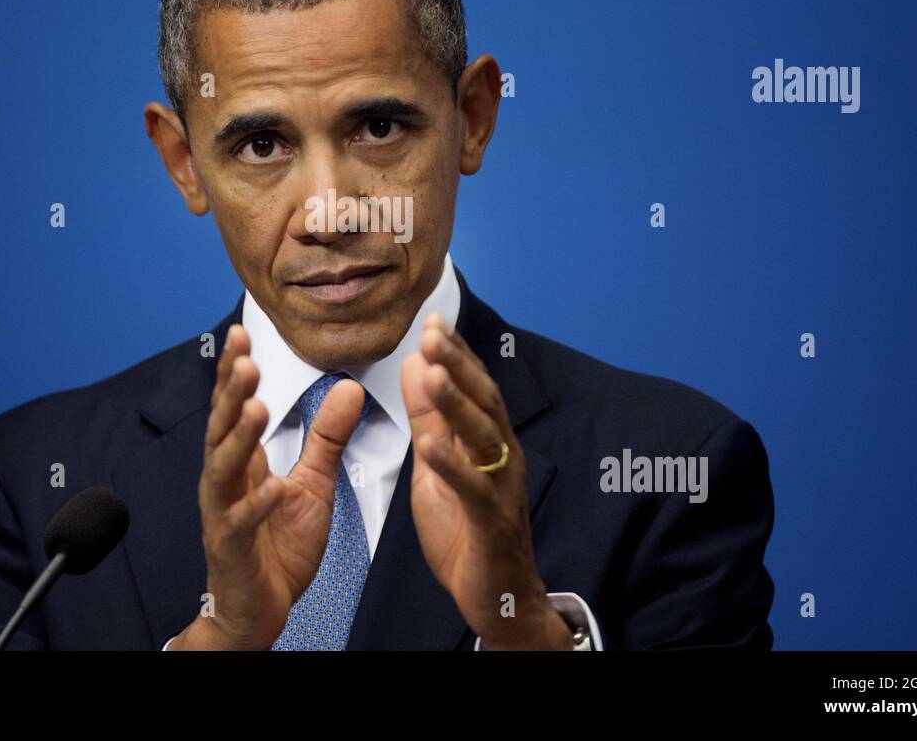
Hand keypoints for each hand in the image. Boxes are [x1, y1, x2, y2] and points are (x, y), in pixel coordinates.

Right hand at [171, 324, 365, 649]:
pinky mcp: (234, 548)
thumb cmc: (277, 546)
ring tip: (255, 406)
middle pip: (222, 428)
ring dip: (239, 437)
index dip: (234, 372)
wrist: (259, 610)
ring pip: (224, 469)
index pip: (234, 407)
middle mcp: (225, 482)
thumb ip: (326, 437)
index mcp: (242, 463)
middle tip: (244, 358)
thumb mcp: (312, 483)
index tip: (241, 333)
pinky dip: (258, 504)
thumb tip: (348, 387)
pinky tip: (274, 486)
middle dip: (231, 392)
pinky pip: (243, 523)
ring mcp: (225, 514)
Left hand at [400, 313, 570, 649]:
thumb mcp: (437, 465)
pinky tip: (433, 445)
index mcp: (488, 440)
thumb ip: (427, 418)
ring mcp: (500, 488)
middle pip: (483, 402)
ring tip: (433, 374)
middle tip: (432, 334)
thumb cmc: (466, 528)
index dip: (454, 354)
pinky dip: (453, 466)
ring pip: (482, 438)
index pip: (473, 387)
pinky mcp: (492, 522)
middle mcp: (501, 456)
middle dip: (458, 366)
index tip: (431, 322)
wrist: (497, 594)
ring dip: (457, 404)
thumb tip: (414, 365)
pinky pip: (473, 490)